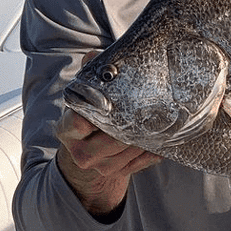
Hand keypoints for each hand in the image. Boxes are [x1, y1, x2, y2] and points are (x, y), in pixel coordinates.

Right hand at [55, 52, 161, 218]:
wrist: (90, 146)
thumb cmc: (92, 112)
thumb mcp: (88, 92)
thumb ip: (91, 74)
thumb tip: (93, 55)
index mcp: (67, 128)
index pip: (79, 122)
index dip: (98, 112)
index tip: (115, 102)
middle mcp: (79, 151)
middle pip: (110, 139)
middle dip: (131, 124)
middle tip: (149, 107)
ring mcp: (98, 166)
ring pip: (127, 152)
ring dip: (145, 137)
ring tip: (161, 120)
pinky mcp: (115, 174)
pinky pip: (138, 162)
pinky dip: (152, 150)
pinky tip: (163, 138)